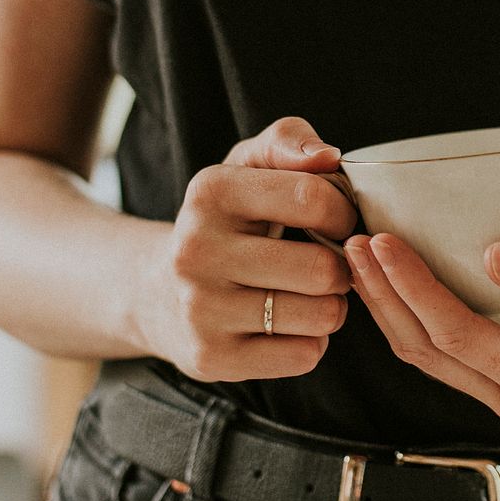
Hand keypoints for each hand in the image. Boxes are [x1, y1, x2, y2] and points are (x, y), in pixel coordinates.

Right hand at [137, 117, 356, 380]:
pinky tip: (288, 325)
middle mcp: (196, 251)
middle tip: (326, 265)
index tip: (337, 221)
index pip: (314, 199)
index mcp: (210, 193)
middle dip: (341, 267)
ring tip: (309, 294)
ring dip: (331, 307)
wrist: (155, 293)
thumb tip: (327, 157)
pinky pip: (305, 355)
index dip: (344, 213)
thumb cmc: (226, 222)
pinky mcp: (212, 358)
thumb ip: (289, 142)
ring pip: (321, 316)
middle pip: (323, 269)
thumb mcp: (247, 167)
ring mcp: (201, 310)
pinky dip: (311, 341)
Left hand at [344, 231, 499, 422]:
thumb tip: (496, 260)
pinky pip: (432, 341)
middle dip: (385, 296)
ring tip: (357, 252)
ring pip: (421, 349)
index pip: (459, 336)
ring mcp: (496, 384)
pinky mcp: (487, 365)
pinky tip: (384, 271)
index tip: (383, 241)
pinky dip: (403, 306)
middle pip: (427, 348)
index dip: (415, 289)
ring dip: (385, 302)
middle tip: (355, 241)